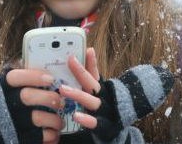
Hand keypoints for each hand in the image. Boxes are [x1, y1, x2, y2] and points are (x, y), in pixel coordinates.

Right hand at [0, 70, 61, 143]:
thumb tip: (46, 72)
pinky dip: (51, 135)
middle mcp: (3, 105)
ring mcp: (9, 124)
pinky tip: (53, 133)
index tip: (50, 79)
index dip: (34, 76)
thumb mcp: (1, 91)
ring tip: (59, 121)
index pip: (15, 77)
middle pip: (29, 97)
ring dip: (54, 119)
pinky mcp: (16, 139)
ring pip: (37, 118)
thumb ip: (19, 82)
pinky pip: (39, 137)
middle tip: (60, 101)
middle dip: (49, 98)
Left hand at [59, 48, 174, 141]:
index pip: (95, 74)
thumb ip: (92, 74)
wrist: (117, 133)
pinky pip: (96, 123)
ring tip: (63, 89)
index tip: (87, 49)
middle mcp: (106, 98)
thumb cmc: (104, 110)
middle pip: (93, 84)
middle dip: (81, 72)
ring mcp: (106, 112)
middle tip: (69, 61)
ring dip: (79, 95)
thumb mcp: (98, 92)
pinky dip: (87, 119)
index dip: (91, 61)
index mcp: (103, 90)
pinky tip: (76, 116)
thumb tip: (89, 50)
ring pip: (93, 102)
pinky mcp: (106, 127)